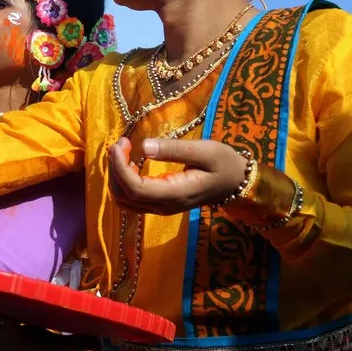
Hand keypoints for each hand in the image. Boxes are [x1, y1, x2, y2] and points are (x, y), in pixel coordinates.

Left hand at [108, 137, 245, 214]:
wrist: (236, 183)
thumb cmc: (223, 164)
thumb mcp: (204, 151)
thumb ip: (174, 150)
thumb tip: (144, 146)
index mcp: (174, 194)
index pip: (135, 188)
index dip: (120, 168)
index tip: (121, 144)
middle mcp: (163, 206)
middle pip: (124, 195)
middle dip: (115, 168)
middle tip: (122, 142)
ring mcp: (160, 208)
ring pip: (124, 199)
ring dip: (116, 175)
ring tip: (123, 150)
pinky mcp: (159, 204)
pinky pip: (131, 199)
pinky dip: (123, 182)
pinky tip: (130, 163)